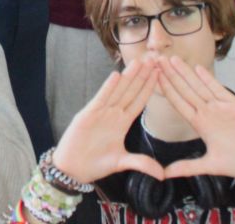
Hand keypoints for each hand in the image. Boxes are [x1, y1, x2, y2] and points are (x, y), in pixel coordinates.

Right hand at [53, 59, 164, 183]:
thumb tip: (162, 175)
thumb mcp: (122, 163)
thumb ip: (141, 163)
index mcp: (122, 123)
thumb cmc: (94, 164)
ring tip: (140, 62)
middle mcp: (112, 114)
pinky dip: (108, 88)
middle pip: (131, 91)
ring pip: (118, 91)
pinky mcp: (88, 115)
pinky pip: (101, 99)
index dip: (149, 88)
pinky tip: (116, 76)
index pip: (139, 101)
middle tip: (154, 60)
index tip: (160, 75)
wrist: (72, 169)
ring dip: (129, 77)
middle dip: (143, 76)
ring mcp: (100, 113)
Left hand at [158, 56, 234, 179]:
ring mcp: (221, 107)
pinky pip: (220, 90)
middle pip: (185, 90)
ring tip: (172, 60)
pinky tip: (198, 68)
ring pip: (199, 86)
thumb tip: (164, 174)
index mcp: (200, 124)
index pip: (178, 103)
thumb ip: (187, 167)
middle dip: (171, 76)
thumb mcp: (210, 165)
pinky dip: (209, 80)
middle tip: (156, 60)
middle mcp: (208, 112)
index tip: (152, 79)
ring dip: (186, 73)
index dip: (166, 91)